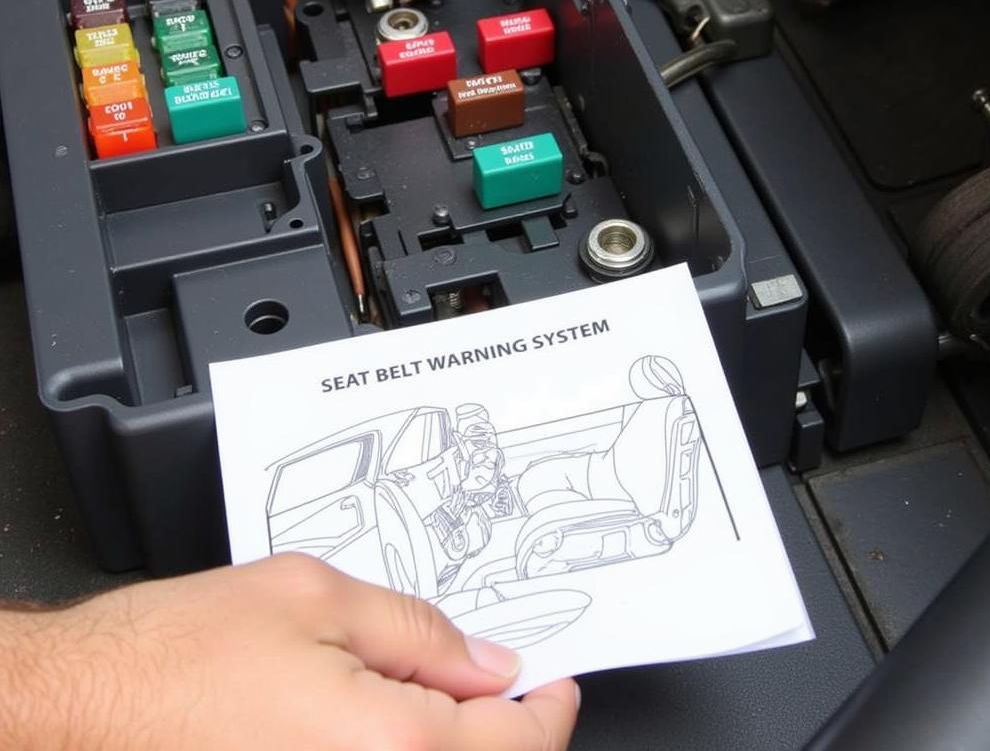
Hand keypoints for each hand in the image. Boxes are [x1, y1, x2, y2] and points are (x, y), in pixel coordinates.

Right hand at [0, 553, 578, 749]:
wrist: (88, 704)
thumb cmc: (179, 653)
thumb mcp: (316, 595)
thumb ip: (417, 627)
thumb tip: (486, 658)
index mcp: (390, 746)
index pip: (520, 740)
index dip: (551, 702)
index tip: (559, 677)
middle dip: (509, 723)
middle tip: (502, 673)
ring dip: (459, 738)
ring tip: (441, 683)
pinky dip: (410, 749)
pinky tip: (389, 712)